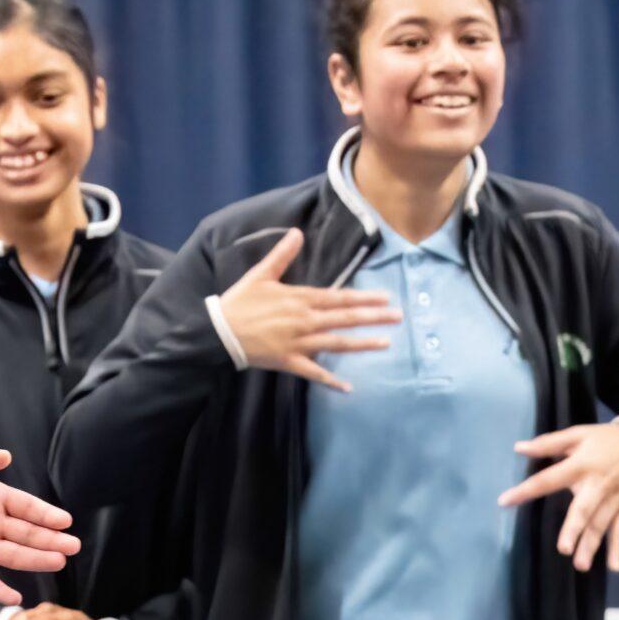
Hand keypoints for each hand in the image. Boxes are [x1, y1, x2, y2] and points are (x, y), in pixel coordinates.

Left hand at [0, 443, 79, 605]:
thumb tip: (7, 456)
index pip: (26, 506)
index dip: (45, 514)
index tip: (65, 521)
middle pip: (27, 533)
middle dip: (51, 540)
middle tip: (73, 546)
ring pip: (13, 555)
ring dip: (35, 560)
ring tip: (57, 562)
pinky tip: (15, 599)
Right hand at [215, 228, 399, 390]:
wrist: (220, 331)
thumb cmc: (241, 301)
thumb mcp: (261, 274)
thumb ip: (282, 255)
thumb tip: (296, 231)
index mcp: (300, 299)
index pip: (339, 298)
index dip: (364, 299)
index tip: (385, 298)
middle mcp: (305, 321)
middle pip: (345, 319)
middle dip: (374, 318)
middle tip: (398, 317)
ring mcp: (299, 343)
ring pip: (337, 344)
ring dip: (362, 344)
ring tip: (386, 344)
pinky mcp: (289, 361)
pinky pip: (314, 373)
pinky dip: (331, 381)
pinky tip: (348, 387)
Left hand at [501, 421, 618, 571]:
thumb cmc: (606, 440)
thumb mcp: (578, 434)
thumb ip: (548, 443)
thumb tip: (519, 448)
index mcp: (581, 465)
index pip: (549, 479)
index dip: (527, 490)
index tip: (505, 501)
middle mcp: (597, 485)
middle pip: (584, 509)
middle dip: (575, 529)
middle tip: (564, 548)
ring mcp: (613, 499)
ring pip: (601, 524)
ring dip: (592, 545)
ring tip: (580, 565)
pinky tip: (614, 567)